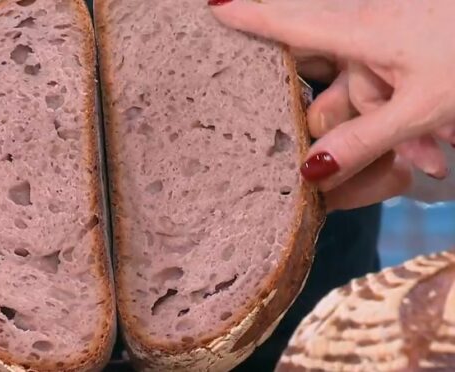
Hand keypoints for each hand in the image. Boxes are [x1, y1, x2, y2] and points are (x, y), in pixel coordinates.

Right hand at [210, 0, 454, 209]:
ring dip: (393, 124)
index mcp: (366, 32)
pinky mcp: (414, 41)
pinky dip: (409, 113)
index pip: (292, 24)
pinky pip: (394, 82)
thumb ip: (363, 141)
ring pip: (370, 85)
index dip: (250, 16)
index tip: (212, 5)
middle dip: (356, 117)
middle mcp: (374, 25)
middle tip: (382, 144)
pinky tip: (438, 138)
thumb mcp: (423, 109)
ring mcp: (396, 30)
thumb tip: (310, 172)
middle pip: (336, 77)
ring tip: (433, 156)